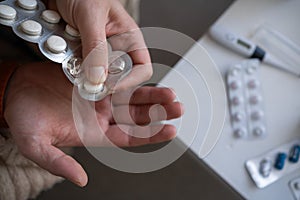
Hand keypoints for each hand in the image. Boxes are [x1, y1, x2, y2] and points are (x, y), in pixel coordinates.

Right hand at [4, 62, 182, 186]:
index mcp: (94, 133)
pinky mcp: (95, 78)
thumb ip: (59, 163)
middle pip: (137, 116)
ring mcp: (100, 96)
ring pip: (133, 97)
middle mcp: (101, 115)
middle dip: (158, 112)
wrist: (16, 93)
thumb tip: (80, 180)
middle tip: (177, 107)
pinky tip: (147, 76)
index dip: (150, 135)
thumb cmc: (25, 119)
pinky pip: (119, 78)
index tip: (170, 130)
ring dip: (152, 95)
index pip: (129, 137)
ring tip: (171, 93)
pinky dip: (133, 78)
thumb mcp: (37, 145)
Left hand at [47, 0, 151, 89]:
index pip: (142, 67)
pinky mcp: (81, 55)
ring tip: (74, 71)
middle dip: (103, 84)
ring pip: (96, 76)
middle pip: (118, 77)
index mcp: (129, 37)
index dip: (131, 80)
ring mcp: (97, 54)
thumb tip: (99, 77)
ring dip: (84, 76)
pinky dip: (70, 69)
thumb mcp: (91, 16)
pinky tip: (64, 60)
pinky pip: (78, 70)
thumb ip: (96, 47)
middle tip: (89, 88)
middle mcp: (115, 48)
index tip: (111, 86)